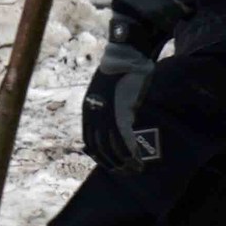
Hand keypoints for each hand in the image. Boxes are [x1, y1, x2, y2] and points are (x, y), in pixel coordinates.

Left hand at [82, 41, 155, 171]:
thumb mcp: (106, 92)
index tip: (111, 165)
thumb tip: (122, 125)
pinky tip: (136, 158)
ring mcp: (105, 113)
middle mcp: (92, 114)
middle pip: (98, 148)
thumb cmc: (120, 71)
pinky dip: (129, 151)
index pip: (89, 141)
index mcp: (88, 110)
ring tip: (134, 168)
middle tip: (124, 172)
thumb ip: (109, 109)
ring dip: (122, 161)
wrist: (125, 53)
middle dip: (111, 163)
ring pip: (110, 146)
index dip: (99, 156)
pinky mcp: (119, 110)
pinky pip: (122, 137)